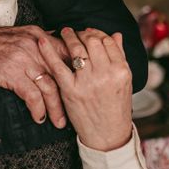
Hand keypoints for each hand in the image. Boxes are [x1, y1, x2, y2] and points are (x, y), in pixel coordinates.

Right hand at [0, 25, 67, 127]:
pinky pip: (32, 95)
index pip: (65, 53)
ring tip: (59, 121)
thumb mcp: (15, 36)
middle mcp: (34, 44)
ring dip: (56, 107)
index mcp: (37, 35)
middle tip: (74, 111)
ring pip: (50, 86)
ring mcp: (24, 58)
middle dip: (70, 94)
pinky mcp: (12, 72)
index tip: (81, 88)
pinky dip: (38, 109)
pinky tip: (38, 117)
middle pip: (62, 72)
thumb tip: (50, 53)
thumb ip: (34, 43)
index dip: (76, 72)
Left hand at [39, 28, 131, 151]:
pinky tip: (43, 41)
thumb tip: (116, 34)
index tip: (90, 32)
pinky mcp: (71, 90)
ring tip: (65, 32)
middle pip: (92, 41)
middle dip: (83, 33)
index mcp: (121, 70)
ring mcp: (88, 82)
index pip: (108, 41)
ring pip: (77, 49)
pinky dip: (49, 51)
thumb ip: (120, 56)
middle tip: (77, 32)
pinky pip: (58, 66)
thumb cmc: (116, 108)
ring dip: (69, 36)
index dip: (97, 33)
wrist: (107, 135)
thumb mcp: (125, 82)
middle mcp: (106, 74)